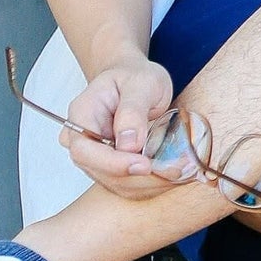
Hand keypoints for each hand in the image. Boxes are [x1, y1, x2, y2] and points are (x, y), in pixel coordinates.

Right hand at [63, 53, 177, 197]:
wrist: (134, 82)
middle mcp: (81, 140)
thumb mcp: (141, 83)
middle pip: (99, 172)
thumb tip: (128, 144)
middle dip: (137, 177)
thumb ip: (132, 111)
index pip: (84, 150)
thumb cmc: (135, 77)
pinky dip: (150, 184)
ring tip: (179, 171)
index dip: (113, 163)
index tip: (144, 165)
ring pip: (115, 183)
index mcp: (81, 114)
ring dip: (148, 184)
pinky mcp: (110, 168)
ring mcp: (94, 157)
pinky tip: (172, 174)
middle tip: (173, 171)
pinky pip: (127, 184)